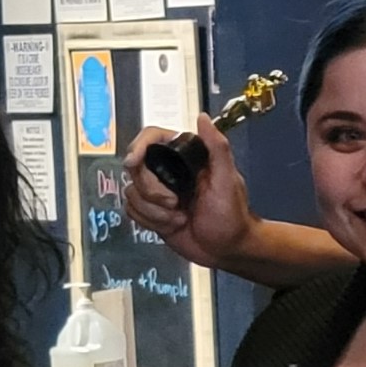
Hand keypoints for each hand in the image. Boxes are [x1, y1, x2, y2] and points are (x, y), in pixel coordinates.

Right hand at [122, 116, 256, 270]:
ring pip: (132, 192)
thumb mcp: (228, 178)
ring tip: (179, 218)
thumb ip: (217, 147)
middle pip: (136, 168)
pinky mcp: (152, 212)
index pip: (152, 139)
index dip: (138, 147)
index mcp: (185, 157)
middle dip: (151, 191)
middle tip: (175, 203)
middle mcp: (168, 171)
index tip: (134, 162)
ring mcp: (158, 192)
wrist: (227, 249)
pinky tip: (171, 225)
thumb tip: (201, 117)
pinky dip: (149, 220)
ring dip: (154, 210)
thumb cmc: (232, 214)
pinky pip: (132, 210)